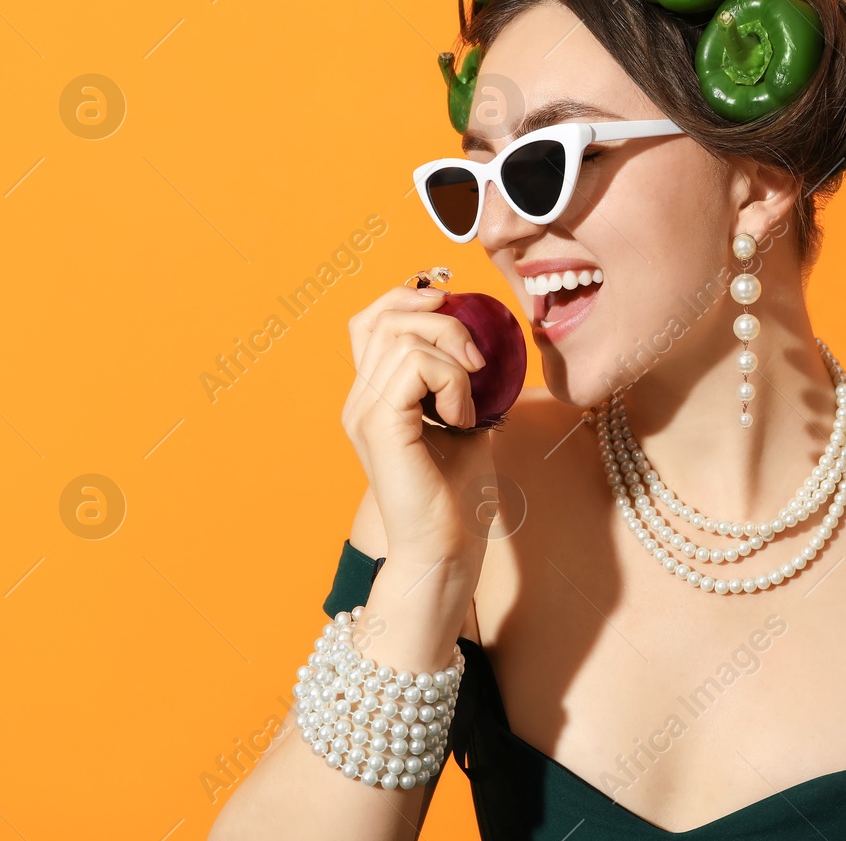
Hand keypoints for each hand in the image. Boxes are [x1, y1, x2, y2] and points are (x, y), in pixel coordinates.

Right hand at [340, 279, 494, 565]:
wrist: (447, 548)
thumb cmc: (458, 495)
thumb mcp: (466, 419)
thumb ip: (463, 381)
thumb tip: (486, 341)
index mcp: (373, 396)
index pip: (371, 320)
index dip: (408, 297)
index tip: (454, 304)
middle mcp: (359, 400)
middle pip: (386, 317)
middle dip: (441, 319)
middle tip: (477, 361)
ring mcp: (363, 411)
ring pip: (404, 336)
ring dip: (453, 356)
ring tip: (469, 401)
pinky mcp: (379, 425)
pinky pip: (416, 365)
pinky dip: (452, 380)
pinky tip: (462, 416)